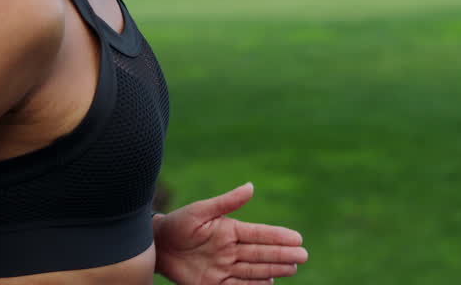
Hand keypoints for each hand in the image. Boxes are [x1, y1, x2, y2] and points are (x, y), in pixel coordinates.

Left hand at [153, 182, 307, 284]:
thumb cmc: (178, 223)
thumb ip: (226, 202)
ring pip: (254, 270)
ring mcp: (224, 267)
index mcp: (230, 230)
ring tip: (292, 269)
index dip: (278, 236)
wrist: (157, 245)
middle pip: (261, 254)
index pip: (259, 234)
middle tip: (303, 256)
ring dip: (273, 270)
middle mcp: (231, 249)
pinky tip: (270, 284)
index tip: (297, 238)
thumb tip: (251, 186)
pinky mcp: (214, 283)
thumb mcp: (201, 210)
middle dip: (282, 255)